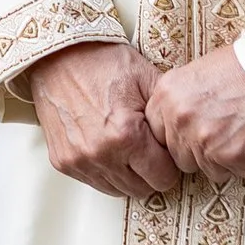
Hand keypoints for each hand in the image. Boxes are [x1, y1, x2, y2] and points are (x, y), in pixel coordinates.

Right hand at [22, 41, 184, 199]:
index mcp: (127, 135)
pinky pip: (94, 182)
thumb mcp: (146, 77)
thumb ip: (169, 112)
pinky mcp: (63, 162)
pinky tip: (104, 146)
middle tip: (145, 146)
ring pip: (118, 190)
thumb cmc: (102, 62)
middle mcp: (102, 153)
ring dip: (126, 174)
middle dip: (149, 171)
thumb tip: (187, 135)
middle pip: (142, 189)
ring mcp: (79, 160)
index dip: (168, 162)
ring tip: (124, 145)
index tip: (163, 147)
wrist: (57, 54)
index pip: (164, 177)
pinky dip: (104, 170)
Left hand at [145, 45, 244, 184]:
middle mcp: (178, 118)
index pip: (154, 130)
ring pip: (202, 168)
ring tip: (241, 135)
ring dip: (220, 159)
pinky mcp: (226, 157)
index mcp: (167, 94)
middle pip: (176, 154)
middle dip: (196, 150)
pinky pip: (229, 174)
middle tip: (221, 135)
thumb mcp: (199, 73)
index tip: (190, 133)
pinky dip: (243, 164)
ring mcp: (200, 140)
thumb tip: (179, 119)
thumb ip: (182, 99)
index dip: (174, 134)